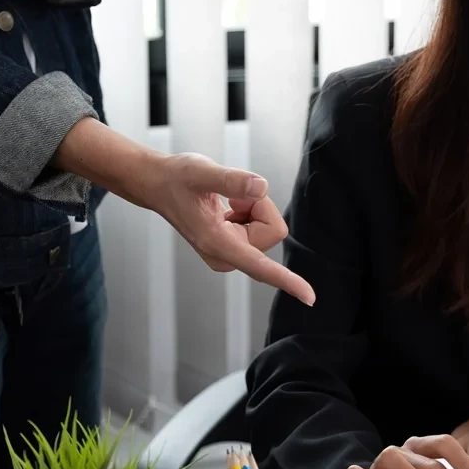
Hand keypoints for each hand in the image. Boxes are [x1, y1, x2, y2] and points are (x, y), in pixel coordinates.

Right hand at [153, 152, 315, 306]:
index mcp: (217, 244)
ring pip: (268, 227)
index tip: (309, 297)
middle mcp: (226, 256)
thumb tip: (260, 188)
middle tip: (230, 198)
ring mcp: (231, 254)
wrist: (159, 185)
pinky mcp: (235, 247)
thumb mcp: (201, 172)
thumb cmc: (176, 179)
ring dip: (252, 208)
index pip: (260, 266)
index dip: (286, 280)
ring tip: (225, 203)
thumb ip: (231, 181)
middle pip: (272, 231)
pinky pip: (262, 226)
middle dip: (258, 207)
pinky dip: (248, 211)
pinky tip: (226, 208)